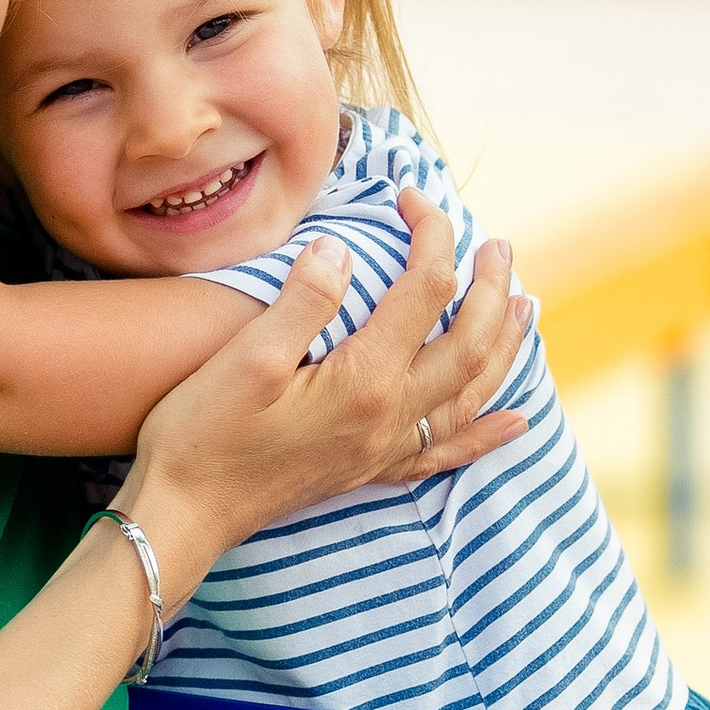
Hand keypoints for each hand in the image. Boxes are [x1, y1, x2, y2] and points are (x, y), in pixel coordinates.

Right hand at [116, 196, 531, 600]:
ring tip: (526, 307)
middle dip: (491, 286)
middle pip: (469, 341)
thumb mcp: (246, 357)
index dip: (428, 233)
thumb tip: (344, 246)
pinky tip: (516, 423)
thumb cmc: (202, 434)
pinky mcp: (369, 470)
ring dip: (506, 347)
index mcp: (365, 380)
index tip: (408, 195)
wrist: (183, 514)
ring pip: (472, 393)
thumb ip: (304, 299)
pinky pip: (447, 452)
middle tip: (498, 245)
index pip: (424, 288)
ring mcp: (385, 449)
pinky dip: (487, 433)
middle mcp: (391, 417)